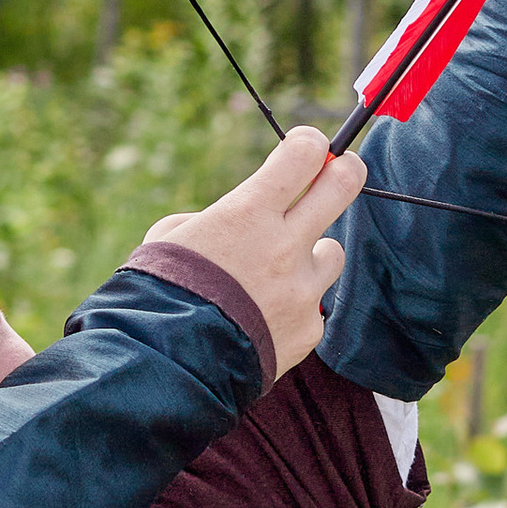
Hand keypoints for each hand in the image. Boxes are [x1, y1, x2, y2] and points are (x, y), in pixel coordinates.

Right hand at [145, 126, 365, 380]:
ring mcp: (303, 289)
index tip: (308, 149)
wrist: (169, 364)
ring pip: (333, 251)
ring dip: (312, 254)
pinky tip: (262, 318)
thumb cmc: (160, 291)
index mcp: (248, 213)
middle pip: (344, 184)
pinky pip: (313, 305)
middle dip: (345, 170)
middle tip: (341, 171)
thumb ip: (219, 216)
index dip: (311, 143)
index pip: (305, 153)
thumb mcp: (173, 236)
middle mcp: (285, 244)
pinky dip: (294, 307)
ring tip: (277, 273)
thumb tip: (244, 217)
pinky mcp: (309, 328)